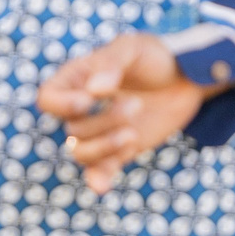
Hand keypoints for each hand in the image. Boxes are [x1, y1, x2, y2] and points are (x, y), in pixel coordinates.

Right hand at [36, 33, 227, 195]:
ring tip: (133, 134)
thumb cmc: (154, 57)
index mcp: (76, 80)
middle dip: (104, 120)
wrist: (186, 79)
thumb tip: (93, 90)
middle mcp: (82, 109)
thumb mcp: (133, 49)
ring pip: (81, 152)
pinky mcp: (119, 149)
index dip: (62, 105)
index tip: (88, 101)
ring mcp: (100, 131)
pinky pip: (99, 170)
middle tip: (137, 105)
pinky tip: (104, 187)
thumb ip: (112, 64)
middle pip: (73, 128)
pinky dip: (100, 178)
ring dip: (105, 146)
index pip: (48, 99)